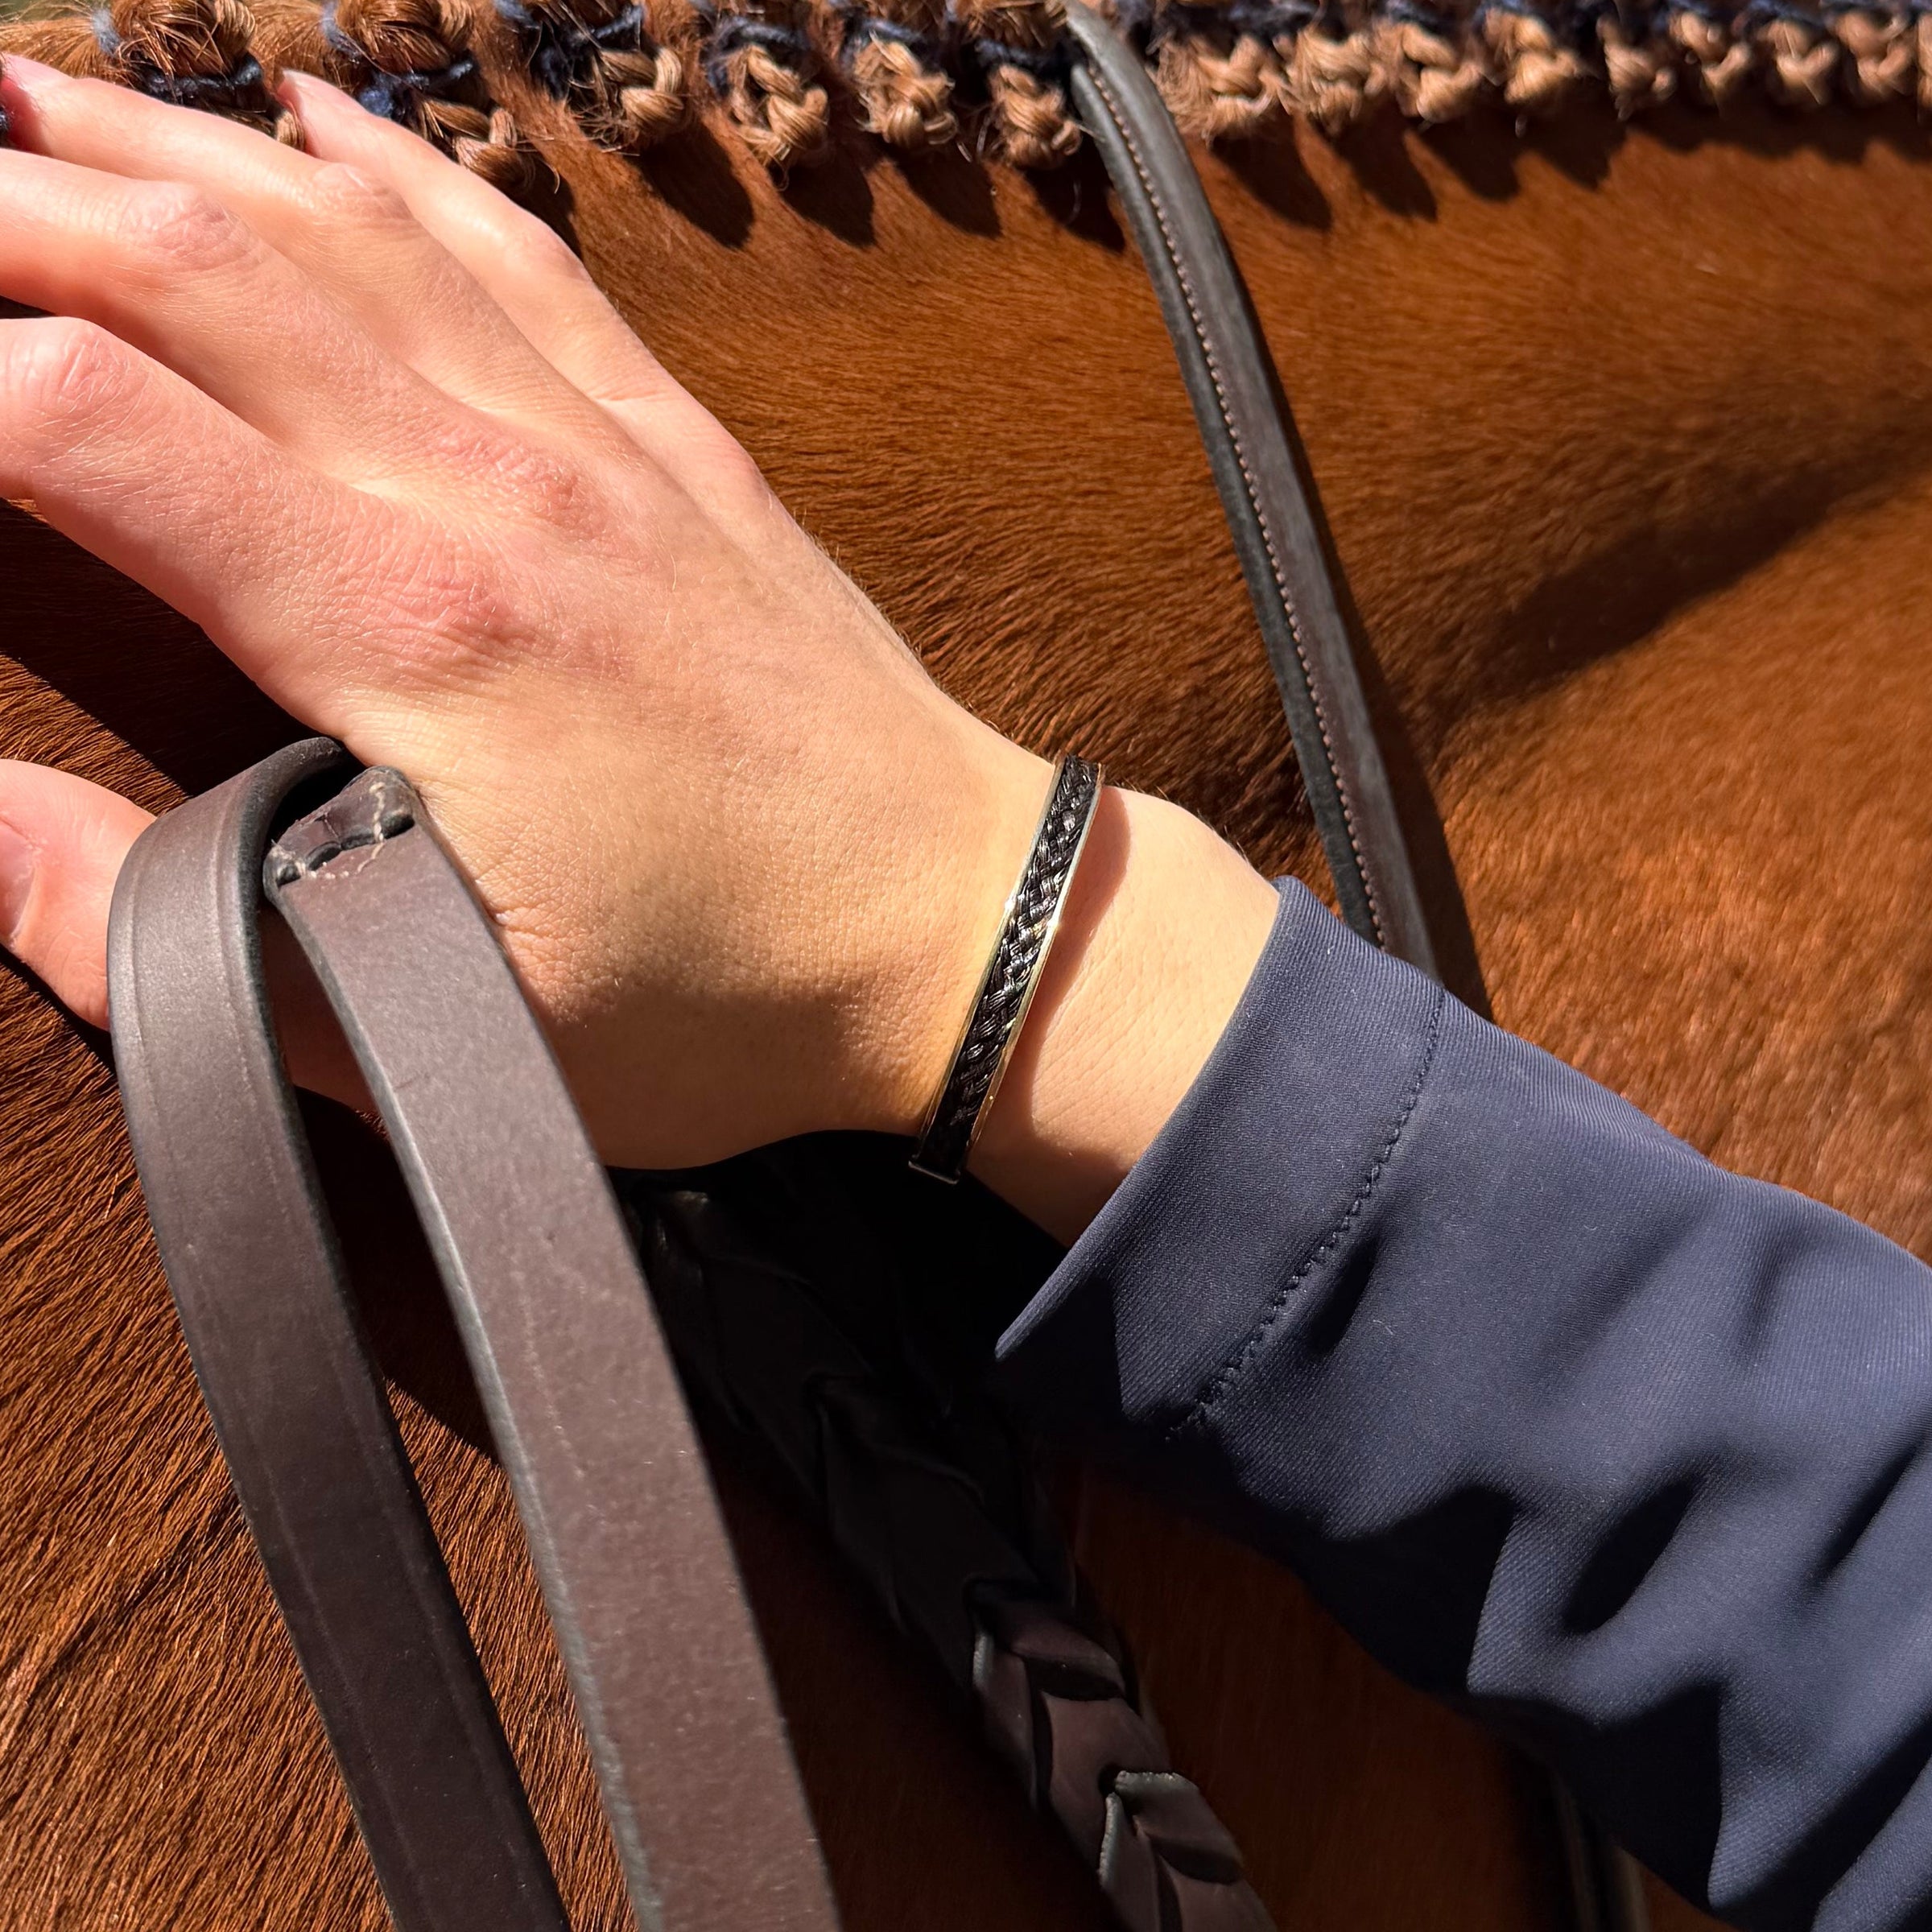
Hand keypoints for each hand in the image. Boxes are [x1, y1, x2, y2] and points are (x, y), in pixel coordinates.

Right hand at [0, 58, 1276, 1235]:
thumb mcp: (432, 1031)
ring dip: (156, 138)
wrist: (961, 926)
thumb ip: (168, 936)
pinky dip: (398, 164)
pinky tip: (312, 109)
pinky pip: (517, 253)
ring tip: (9, 81)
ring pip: (341, 229)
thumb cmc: (719, 1002)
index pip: (93, 423)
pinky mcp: (673, 441)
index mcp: (420, 633)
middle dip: (0, 201)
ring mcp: (597, 444)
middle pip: (194, 271)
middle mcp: (497, 490)